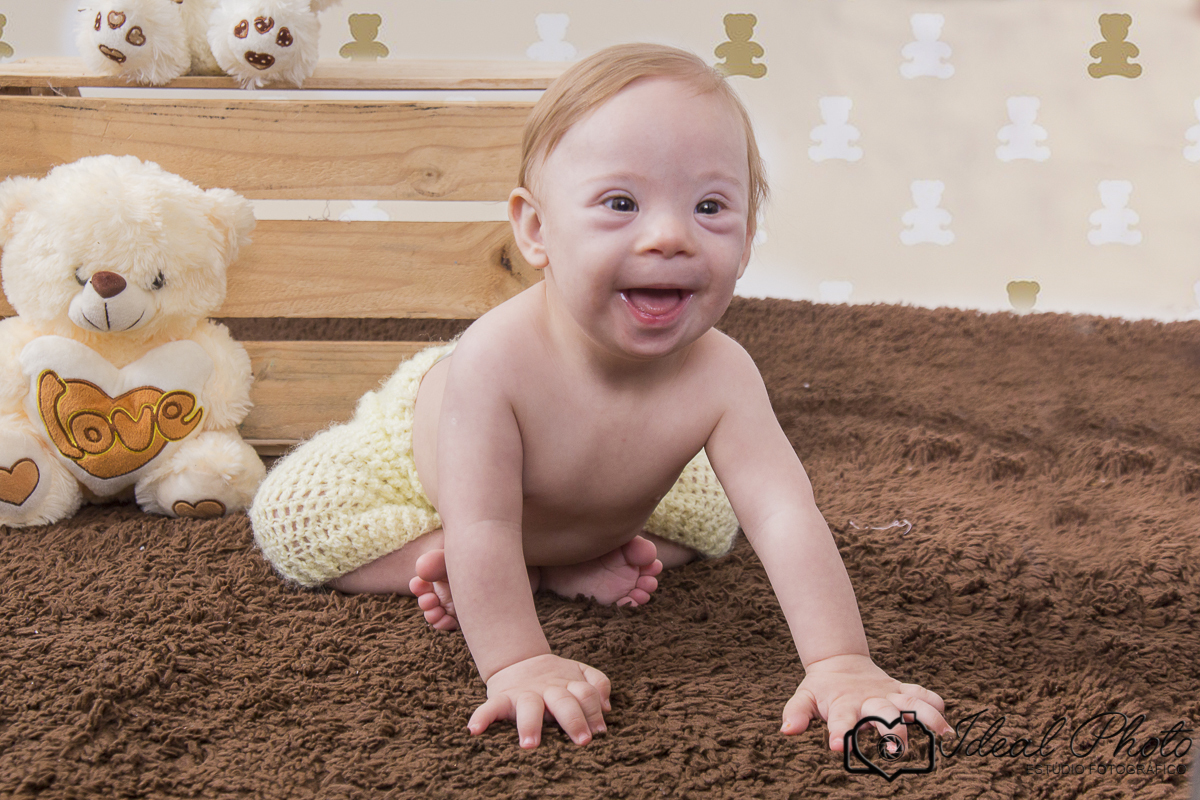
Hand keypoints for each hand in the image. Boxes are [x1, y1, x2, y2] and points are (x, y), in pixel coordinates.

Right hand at [467, 654, 611, 748]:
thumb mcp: (579, 673)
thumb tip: (607, 706)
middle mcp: (548, 689)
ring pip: (530, 707)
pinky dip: (481, 717)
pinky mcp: (502, 698)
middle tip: (582, 740)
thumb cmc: (556, 677)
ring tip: (530, 744)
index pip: (585, 695)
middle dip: (573, 720)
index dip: (593, 711)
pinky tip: (474, 730)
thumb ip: (597, 684)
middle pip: (564, 701)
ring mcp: (524, 694)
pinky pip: (490, 707)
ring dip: (530, 724)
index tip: (598, 732)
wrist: (519, 660)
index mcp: (568, 684)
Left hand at [781, 653, 950, 751]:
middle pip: (885, 714)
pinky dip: (936, 704)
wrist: (838, 662)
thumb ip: (795, 713)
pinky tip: (947, 723)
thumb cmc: (821, 689)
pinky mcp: (901, 690)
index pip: (842, 720)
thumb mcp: (803, 698)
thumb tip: (786, 730)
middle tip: (896, 750)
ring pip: (913, 703)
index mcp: (844, 704)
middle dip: (892, 731)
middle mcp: (870, 699)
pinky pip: (922, 694)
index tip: (838, 747)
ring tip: (943, 735)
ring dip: (928, 718)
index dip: (840, 733)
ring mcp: (888, 693)